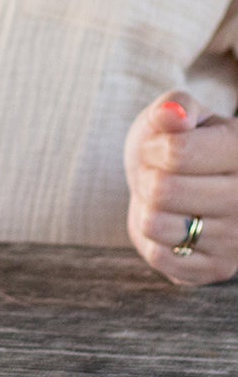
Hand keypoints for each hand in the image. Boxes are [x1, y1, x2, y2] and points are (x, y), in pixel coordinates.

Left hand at [124, 90, 237, 284]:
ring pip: (156, 224)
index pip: (176, 153)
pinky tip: (171, 225)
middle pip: (162, 190)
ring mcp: (237, 240)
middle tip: (159, 176)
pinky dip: (151, 239)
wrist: (185, 184)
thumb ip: (174, 108)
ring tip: (167, 201)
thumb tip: (170, 115)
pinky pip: (159, 256)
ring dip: (148, 209)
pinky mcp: (217, 269)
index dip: (153, 148)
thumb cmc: (182, 145)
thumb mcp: (180, 115)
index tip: (159, 149)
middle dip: (147, 179)